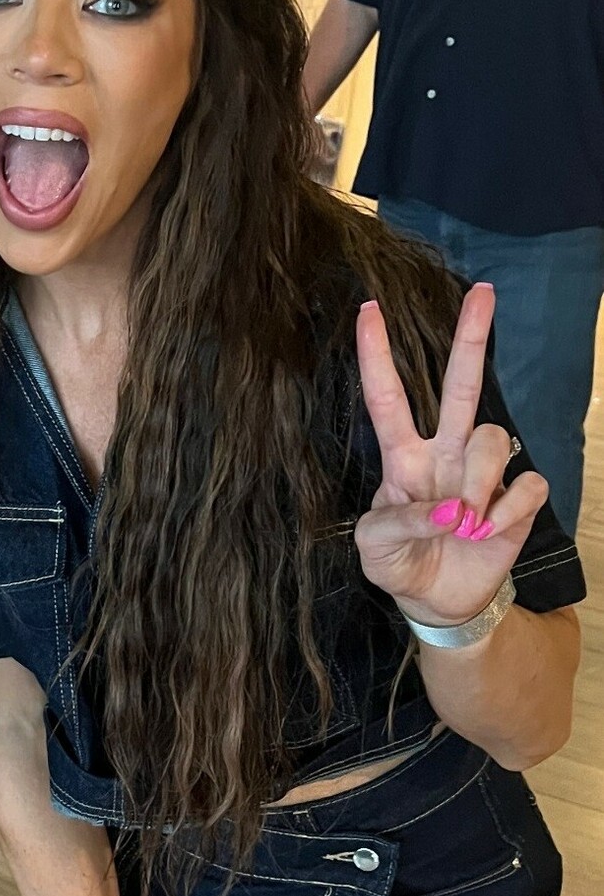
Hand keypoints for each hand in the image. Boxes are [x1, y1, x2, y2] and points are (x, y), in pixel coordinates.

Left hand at [353, 285, 547, 626]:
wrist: (438, 601)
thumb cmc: (399, 564)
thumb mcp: (374, 548)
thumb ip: (398, 523)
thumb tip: (446, 509)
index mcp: (403, 458)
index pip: (388, 399)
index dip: (377, 356)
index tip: (369, 310)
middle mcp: (445, 453)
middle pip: (461, 386)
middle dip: (471, 338)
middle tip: (483, 293)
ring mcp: (482, 473)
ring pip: (493, 438)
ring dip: (478, 481)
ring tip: (464, 524)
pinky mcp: (515, 498)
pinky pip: (525, 482)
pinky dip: (507, 510)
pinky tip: (488, 532)